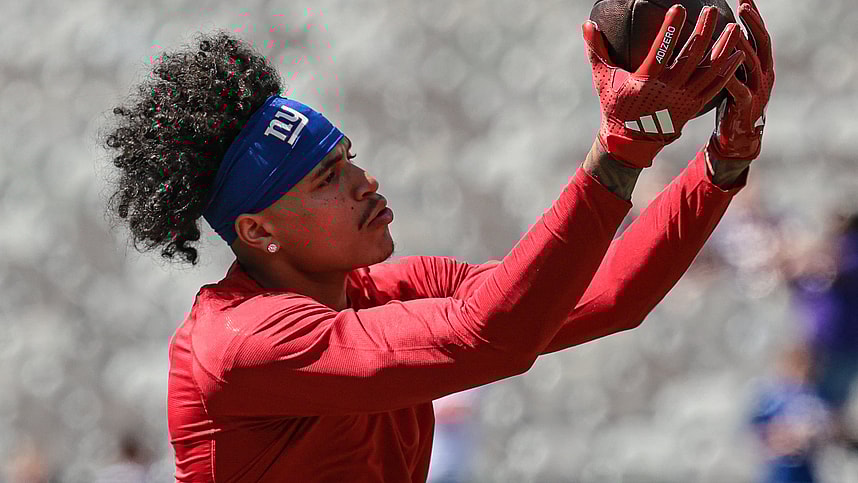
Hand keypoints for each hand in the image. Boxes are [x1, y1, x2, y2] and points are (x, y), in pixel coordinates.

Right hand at [583, 5, 744, 168]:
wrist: (629, 142)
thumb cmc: (615, 107)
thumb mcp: (603, 79)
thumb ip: (597, 51)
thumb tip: (587, 25)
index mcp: (646, 80)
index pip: (662, 49)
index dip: (671, 29)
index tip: (680, 8)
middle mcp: (668, 88)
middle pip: (691, 55)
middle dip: (703, 30)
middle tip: (711, 10)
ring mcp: (683, 98)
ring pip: (708, 70)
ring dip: (723, 48)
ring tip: (734, 28)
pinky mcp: (693, 106)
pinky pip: (714, 87)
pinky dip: (727, 71)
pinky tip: (737, 55)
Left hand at [707, 0, 774, 160]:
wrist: (738, 135)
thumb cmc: (732, 102)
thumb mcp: (735, 75)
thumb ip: (730, 57)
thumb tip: (716, 36)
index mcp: (761, 64)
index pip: (759, 34)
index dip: (755, 16)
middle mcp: (764, 73)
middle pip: (762, 43)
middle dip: (754, 23)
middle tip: (744, 5)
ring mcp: (757, 89)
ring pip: (752, 62)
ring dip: (743, 45)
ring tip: (734, 30)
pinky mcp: (745, 105)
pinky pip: (739, 89)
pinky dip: (731, 77)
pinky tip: (722, 68)